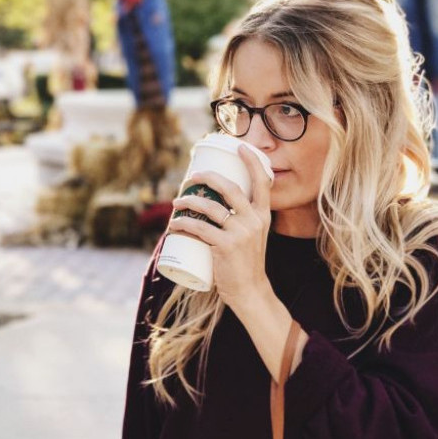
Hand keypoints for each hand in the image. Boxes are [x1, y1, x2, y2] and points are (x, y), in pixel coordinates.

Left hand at [167, 145, 272, 309]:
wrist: (250, 291)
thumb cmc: (246, 263)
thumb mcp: (253, 237)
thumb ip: (241, 221)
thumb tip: (215, 206)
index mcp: (264, 216)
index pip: (262, 182)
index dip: (252, 162)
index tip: (240, 147)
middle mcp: (254, 221)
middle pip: (230, 188)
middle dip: (209, 177)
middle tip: (193, 176)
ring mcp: (240, 233)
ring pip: (210, 207)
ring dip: (189, 200)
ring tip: (177, 202)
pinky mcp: (225, 246)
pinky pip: (199, 228)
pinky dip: (183, 224)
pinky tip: (174, 224)